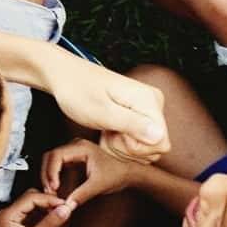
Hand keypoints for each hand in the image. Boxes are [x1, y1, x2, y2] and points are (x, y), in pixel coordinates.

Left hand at [0, 189, 74, 226]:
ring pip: (31, 205)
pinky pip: (31, 214)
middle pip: (30, 198)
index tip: (64, 204)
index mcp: (6, 215)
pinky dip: (43, 213)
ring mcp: (12, 221)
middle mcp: (7, 215)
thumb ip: (51, 222)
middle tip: (63, 206)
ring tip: (60, 211)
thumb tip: (66, 208)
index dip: (49, 199)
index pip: (30, 198)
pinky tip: (53, 217)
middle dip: (47, 200)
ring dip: (46, 206)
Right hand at [39, 139, 135, 206]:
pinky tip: (54, 187)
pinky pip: (56, 164)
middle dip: (46, 174)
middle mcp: (75, 145)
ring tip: (50, 191)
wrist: (125, 173)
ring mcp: (72, 151)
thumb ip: (82, 195)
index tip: (53, 187)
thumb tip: (67, 205)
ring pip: (50, 160)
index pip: (56, 155)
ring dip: (47, 175)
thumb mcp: (98, 186)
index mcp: (81, 147)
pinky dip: (52, 175)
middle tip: (49, 191)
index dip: (51, 172)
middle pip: (49, 156)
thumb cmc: (116, 174)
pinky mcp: (72, 158)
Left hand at [44, 51, 168, 162]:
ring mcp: (147, 111)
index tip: (115, 133)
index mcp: (149, 100)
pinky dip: (120, 144)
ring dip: (122, 148)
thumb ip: (131, 124)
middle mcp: (153, 104)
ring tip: (105, 130)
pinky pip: (137, 144)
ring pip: (145, 149)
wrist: (66, 76)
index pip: (161, 143)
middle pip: (154, 148)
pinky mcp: (139, 117)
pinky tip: (108, 131)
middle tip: (107, 132)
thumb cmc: (78, 91)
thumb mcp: (101, 111)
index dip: (136, 148)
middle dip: (127, 149)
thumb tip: (159, 137)